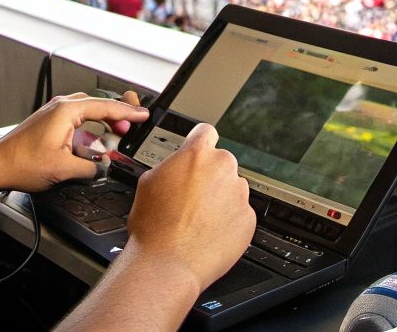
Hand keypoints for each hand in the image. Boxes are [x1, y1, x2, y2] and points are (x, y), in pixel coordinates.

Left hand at [0, 91, 148, 192]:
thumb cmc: (21, 163)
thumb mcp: (63, 169)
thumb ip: (89, 168)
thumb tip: (101, 169)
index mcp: (66, 111)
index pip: (105, 107)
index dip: (127, 113)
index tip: (143, 115)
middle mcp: (60, 107)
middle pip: (97, 105)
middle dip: (117, 116)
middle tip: (133, 127)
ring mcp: (53, 114)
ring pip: (87, 112)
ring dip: (103, 123)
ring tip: (117, 135)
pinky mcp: (48, 123)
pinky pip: (76, 121)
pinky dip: (90, 129)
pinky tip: (94, 144)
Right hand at [125, 123, 254, 293]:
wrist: (168, 263)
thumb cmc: (153, 227)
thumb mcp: (148, 182)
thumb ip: (170, 166)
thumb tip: (175, 167)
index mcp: (197, 154)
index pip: (206, 132)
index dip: (199, 143)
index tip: (198, 153)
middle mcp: (223, 168)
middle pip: (221, 163)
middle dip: (209, 177)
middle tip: (190, 198)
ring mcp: (239, 193)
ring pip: (231, 188)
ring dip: (219, 199)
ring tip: (197, 220)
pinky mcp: (248, 218)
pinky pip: (239, 213)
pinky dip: (228, 220)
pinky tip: (208, 233)